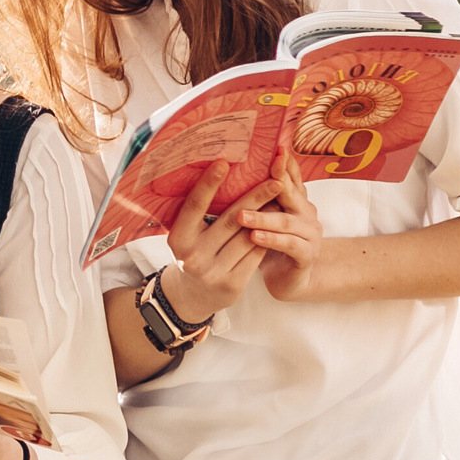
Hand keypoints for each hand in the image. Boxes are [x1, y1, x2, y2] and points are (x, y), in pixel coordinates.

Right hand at [162, 161, 286, 318]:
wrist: (192, 297)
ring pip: (248, 238)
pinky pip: (255, 255)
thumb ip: (199, 215)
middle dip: (256, 198)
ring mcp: (213, 272)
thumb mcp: (186, 237)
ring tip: (281, 200)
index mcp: (178, 239)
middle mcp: (193, 256)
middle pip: (230, 221)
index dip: (209, 184)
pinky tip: (277, 226)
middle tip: (275, 180)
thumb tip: (224, 176)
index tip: (224, 162)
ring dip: (267, 217)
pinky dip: (267, 238)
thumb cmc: (192, 255)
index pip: (194, 206)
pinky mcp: (233, 284)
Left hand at [234, 163, 324, 299]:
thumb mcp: (263, 214)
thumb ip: (254, 195)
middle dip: (278, 179)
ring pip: (286, 221)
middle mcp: (307, 212)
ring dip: (263, 217)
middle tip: (265, 168)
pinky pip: (289, 245)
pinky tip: (253, 237)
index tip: (275, 148)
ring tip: (240, 215)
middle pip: (291, 193)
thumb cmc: (268, 242)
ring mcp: (310, 233)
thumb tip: (225, 166)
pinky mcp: (307, 254)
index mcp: (295, 198)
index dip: (284, 163)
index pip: (291, 176)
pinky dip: (271, 240)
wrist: (287, 278)